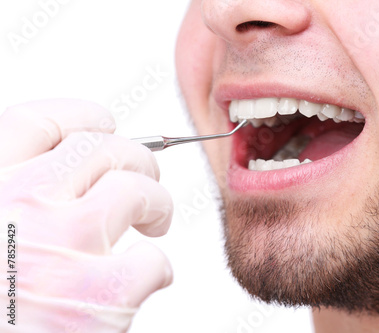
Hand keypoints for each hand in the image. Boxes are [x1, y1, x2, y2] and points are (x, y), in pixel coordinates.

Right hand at [0, 99, 172, 332]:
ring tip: (155, 220)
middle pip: (105, 149)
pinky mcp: (100, 297)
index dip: (85, 120)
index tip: (102, 128)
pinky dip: (156, 269)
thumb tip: (54, 168)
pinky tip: (141, 280)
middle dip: (135, 158)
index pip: (46, 121)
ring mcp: (62, 246)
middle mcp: (18, 202)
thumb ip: (9, 196)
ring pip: (138, 190)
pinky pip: (153, 261)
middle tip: (143, 179)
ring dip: (156, 203)